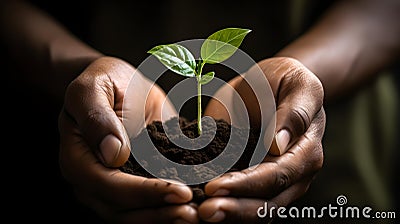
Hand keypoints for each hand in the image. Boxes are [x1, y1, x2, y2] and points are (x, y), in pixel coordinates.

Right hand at [58, 56, 197, 222]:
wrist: (120, 83)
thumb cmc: (103, 81)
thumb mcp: (92, 88)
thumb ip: (97, 118)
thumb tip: (113, 155)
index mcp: (78, 160)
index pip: (110, 186)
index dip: (144, 193)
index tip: (179, 191)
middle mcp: (93, 180)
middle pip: (123, 210)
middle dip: (159, 213)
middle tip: (193, 212)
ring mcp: (115, 184)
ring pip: (137, 214)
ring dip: (166, 217)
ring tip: (197, 213)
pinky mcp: (136, 181)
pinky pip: (151, 201)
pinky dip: (171, 206)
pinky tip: (196, 204)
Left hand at [200, 57, 324, 222]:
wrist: (266, 85)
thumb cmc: (284, 81)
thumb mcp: (297, 84)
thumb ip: (294, 112)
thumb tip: (277, 147)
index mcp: (306, 153)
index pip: (278, 176)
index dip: (247, 184)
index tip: (216, 186)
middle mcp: (292, 175)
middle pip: (266, 203)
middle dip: (235, 209)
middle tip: (204, 211)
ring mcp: (271, 182)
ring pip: (254, 210)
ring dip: (227, 216)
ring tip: (198, 215)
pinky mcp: (250, 180)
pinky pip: (239, 200)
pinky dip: (222, 206)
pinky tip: (196, 208)